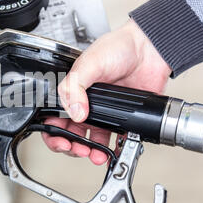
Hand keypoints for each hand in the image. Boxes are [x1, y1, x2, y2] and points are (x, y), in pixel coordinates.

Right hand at [42, 19, 171, 164]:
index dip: (54, 133)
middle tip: (79, 150)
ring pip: (91, 141)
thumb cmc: (117, 48)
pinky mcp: (123, 118)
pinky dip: (112, 149)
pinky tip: (111, 151)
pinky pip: (115, 139)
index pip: (54, 118)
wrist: (148, 49)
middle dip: (72, 147)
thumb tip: (75, 113)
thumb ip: (75, 88)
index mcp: (72, 92)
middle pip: (71, 134)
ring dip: (91, 152)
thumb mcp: (88, 63)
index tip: (61, 140)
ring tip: (96, 154)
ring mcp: (104, 113)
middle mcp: (85, 104)